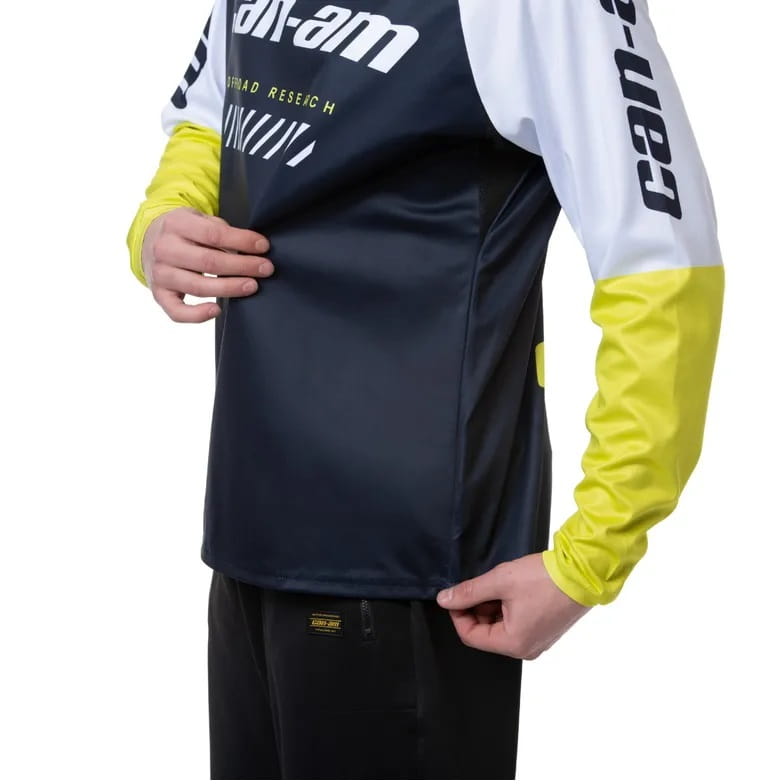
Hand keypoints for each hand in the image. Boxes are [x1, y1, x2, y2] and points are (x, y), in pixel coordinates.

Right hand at [141, 206, 274, 322]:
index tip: (263, 247)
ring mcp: (160, 273)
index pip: (214, 234)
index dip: (241, 241)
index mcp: (176, 224)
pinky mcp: (159, 294)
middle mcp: (164, 249)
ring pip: (198, 286)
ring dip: (229, 288)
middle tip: (266, 269)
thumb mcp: (197, 219)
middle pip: (209, 261)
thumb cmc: (183, 231)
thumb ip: (218, 229)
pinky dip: (197, 315)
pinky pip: (177, 311)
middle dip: (242, 266)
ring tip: (252, 286)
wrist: (148, 239)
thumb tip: (251, 247)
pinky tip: (217, 310)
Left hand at [436, 553, 592, 658]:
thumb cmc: (544, 579)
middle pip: (486, 632)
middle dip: (478, 608)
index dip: (458, 613)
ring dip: (493, 606)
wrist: (584, 573)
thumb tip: (444, 599)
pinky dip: (508, 607)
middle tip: (482, 584)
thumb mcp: (500, 581)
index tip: (457, 594)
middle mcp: (526, 649)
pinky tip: (512, 588)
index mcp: (513, 644)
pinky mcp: (546, 630)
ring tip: (500, 584)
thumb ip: (469, 592)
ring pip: (501, 626)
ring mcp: (538, 641)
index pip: (470, 636)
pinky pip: (517, 623)